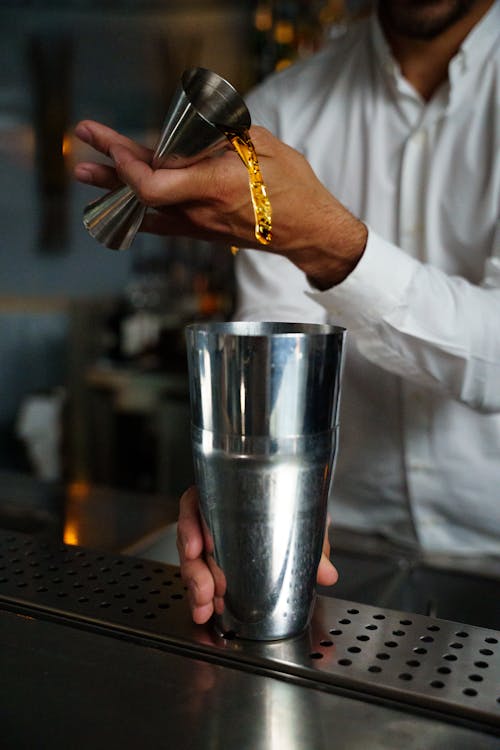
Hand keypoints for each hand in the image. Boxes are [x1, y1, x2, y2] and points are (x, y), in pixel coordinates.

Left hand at [74, 119, 366, 287]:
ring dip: (114, 189)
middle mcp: (201, 209)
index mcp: (217, 185)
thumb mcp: (265, 146)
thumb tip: (193, 131)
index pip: (155, 183)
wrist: (309, 231)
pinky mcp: (203, 231)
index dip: (128, 166)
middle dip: (110, 164)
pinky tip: (115, 207)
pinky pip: (161, 224)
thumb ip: (224, 136)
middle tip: (83, 141)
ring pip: (146, 208)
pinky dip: (135, 212)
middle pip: (142, 192)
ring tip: (85, 172)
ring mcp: (200, 224)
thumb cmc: (295, 187)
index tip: (116, 147)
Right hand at [177, 485, 337, 624]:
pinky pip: (198, 577)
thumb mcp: (305, 517)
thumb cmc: (294, 506)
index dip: (191, 524)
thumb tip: (327, 574)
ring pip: (191, 561)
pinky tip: (204, 611)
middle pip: (190, 537)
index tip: (198, 547)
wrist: (299, 515)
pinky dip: (200, 596)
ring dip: (195, 585)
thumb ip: (316, 541)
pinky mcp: (211, 563)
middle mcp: (212, 514)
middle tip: (206, 590)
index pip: (196, 501)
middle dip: (194, 568)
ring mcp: (209, 539)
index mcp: (226, 492)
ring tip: (204, 605)